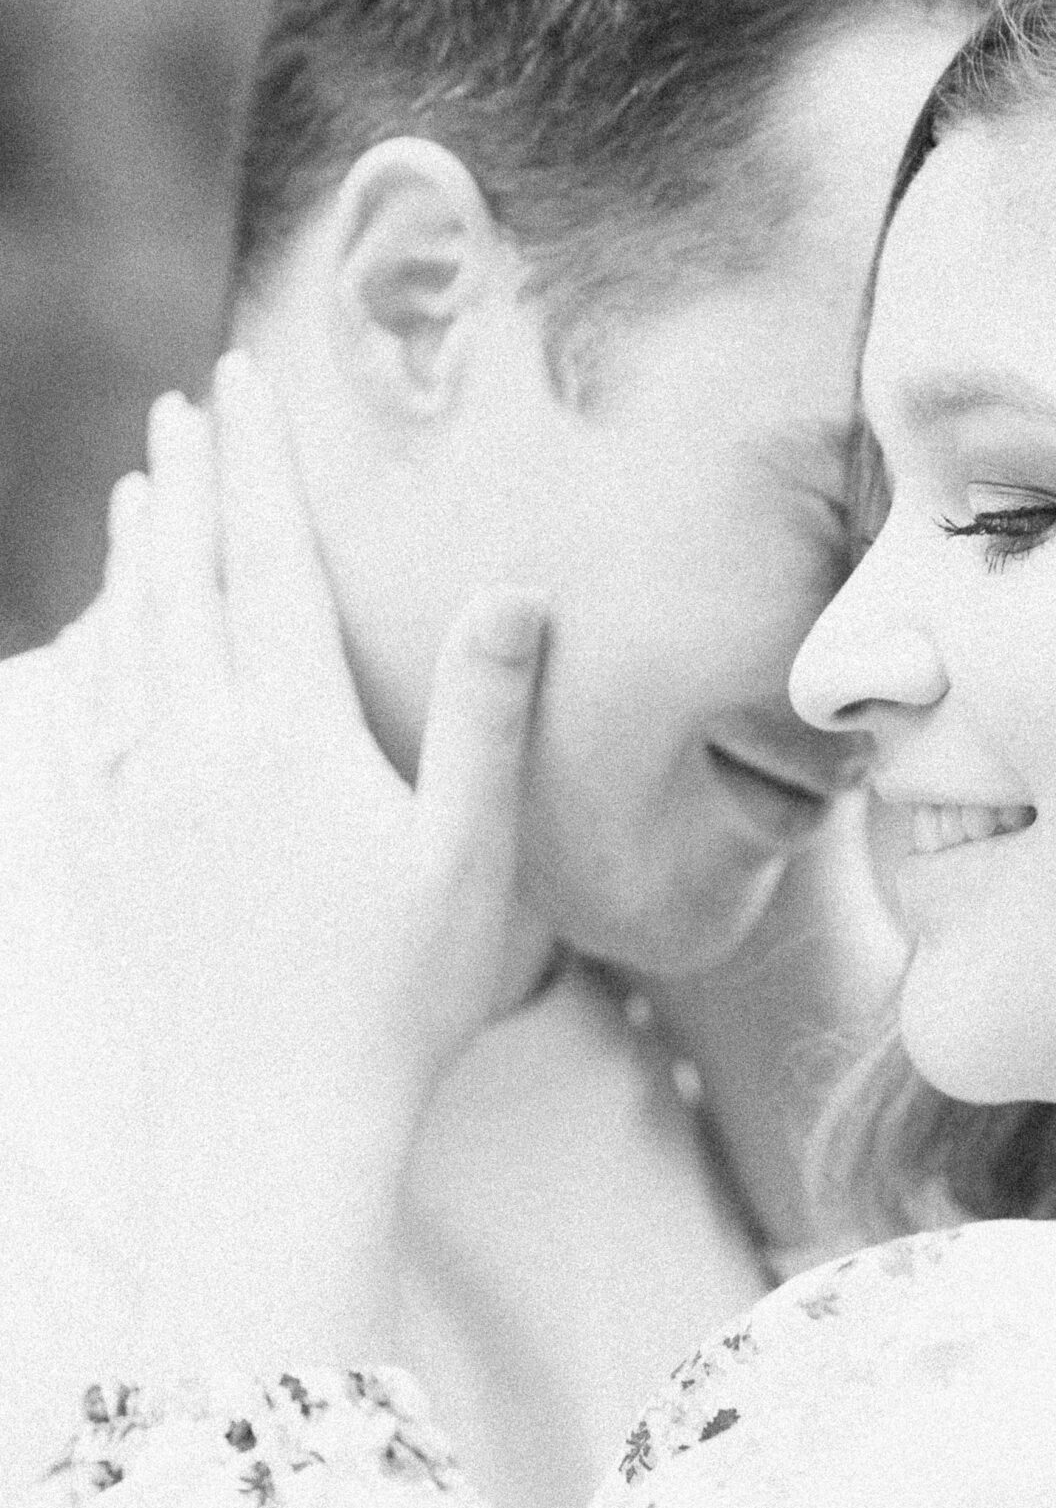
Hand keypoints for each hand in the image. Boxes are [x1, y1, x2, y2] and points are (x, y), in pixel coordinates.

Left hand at [75, 350, 548, 1365]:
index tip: (240, 382)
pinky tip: (95, 645)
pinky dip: (93, 662)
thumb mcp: (467, 860)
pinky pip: (88, 732)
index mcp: (287, 737)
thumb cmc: (393, 1001)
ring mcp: (140, 806)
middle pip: (183, 586)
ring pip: (127, 647)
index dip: (256, 467)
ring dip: (134, 559)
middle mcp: (196, 752)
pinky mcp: (110, 863)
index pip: (267, 566)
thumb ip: (485, 716)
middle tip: (182, 407)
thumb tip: (516, 586)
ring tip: (137, 493)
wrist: (270, 1124)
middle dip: (184, 486)